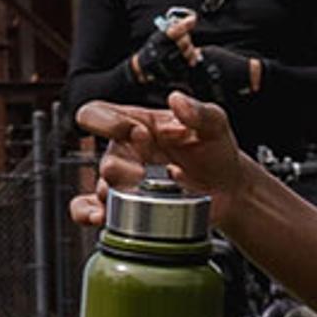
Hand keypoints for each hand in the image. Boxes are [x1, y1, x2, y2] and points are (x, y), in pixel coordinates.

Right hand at [73, 90, 247, 220]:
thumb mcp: (214, 123)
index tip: (138, 133)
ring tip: (144, 196)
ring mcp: (124, 182)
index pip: (96, 113)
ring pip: (101, 187)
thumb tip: (177, 100)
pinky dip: (88, 214)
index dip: (108, 122)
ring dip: (120, 194)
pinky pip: (89, 210)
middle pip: (102, 158)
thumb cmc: (216, 150)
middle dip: (126, 168)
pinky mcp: (126, 208)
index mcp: (136, 124)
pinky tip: (103, 216)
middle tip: (150, 172)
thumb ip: (199, 111)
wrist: (228, 188)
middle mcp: (125, 153)